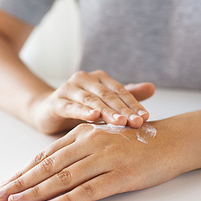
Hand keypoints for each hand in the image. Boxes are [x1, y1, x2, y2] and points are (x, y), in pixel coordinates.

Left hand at [0, 120, 194, 200]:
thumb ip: (81, 147)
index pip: (46, 155)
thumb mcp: (105, 136)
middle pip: (48, 166)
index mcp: (84, 134)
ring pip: (63, 178)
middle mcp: (91, 144)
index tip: (6, 183)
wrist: (175, 139)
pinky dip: (67, 200)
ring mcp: (106, 159)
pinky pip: (89, 190)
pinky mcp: (121, 175)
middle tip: (0, 196)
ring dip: (36, 192)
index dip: (24, 170)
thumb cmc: (139, 140)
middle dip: (21, 182)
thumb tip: (55, 165)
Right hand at [31, 70, 154, 133]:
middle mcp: (84, 80)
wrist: (47, 111)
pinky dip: (82, 112)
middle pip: (107, 96)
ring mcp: (68, 89)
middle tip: (137, 122)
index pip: (119, 91)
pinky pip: (71, 107)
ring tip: (121, 121)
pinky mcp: (56, 102)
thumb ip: (126, 96)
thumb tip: (153, 87)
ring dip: (107, 112)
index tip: (146, 117)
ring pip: (91, 101)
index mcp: (98, 78)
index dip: (133, 103)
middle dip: (123, 110)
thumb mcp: (104, 103)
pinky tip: (93, 117)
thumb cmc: (79, 108)